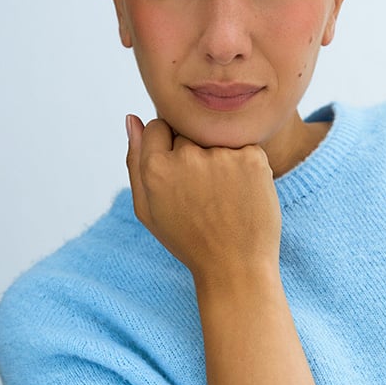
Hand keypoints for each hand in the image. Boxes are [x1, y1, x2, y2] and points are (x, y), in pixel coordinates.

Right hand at [125, 115, 281, 289]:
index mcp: (155, 167)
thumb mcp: (148, 209)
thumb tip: (133, 118)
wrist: (236, 267)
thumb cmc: (189, 240)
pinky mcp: (253, 158)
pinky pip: (245, 145)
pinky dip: (246, 164)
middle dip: (195, 151)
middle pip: (189, 130)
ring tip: (224, 194)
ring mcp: (222, 156)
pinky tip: (243, 192)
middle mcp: (187, 157)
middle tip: (205, 191)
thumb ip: (135, 161)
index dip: (169, 148)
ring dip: (221, 156)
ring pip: (218, 136)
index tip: (180, 173)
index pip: (159, 125)